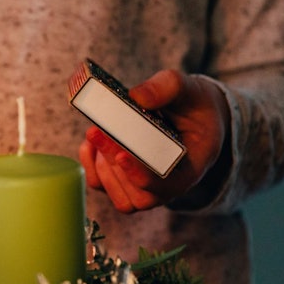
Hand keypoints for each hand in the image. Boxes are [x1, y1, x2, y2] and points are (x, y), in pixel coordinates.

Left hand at [78, 69, 230, 212]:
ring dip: (101, 167)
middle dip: (113, 163)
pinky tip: (90, 143)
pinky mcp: (124, 180)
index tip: (121, 155)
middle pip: (138, 194)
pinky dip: (90, 166)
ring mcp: (145, 187)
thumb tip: (137, 96)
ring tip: (95, 133)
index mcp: (190, 169)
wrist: (190, 113)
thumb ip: (168, 88)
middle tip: (96, 131)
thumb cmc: (194, 104)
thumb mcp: (190, 89)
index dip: (140, 175)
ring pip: (118, 196)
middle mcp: (168, 186)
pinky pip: (102, 185)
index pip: (166, 186)